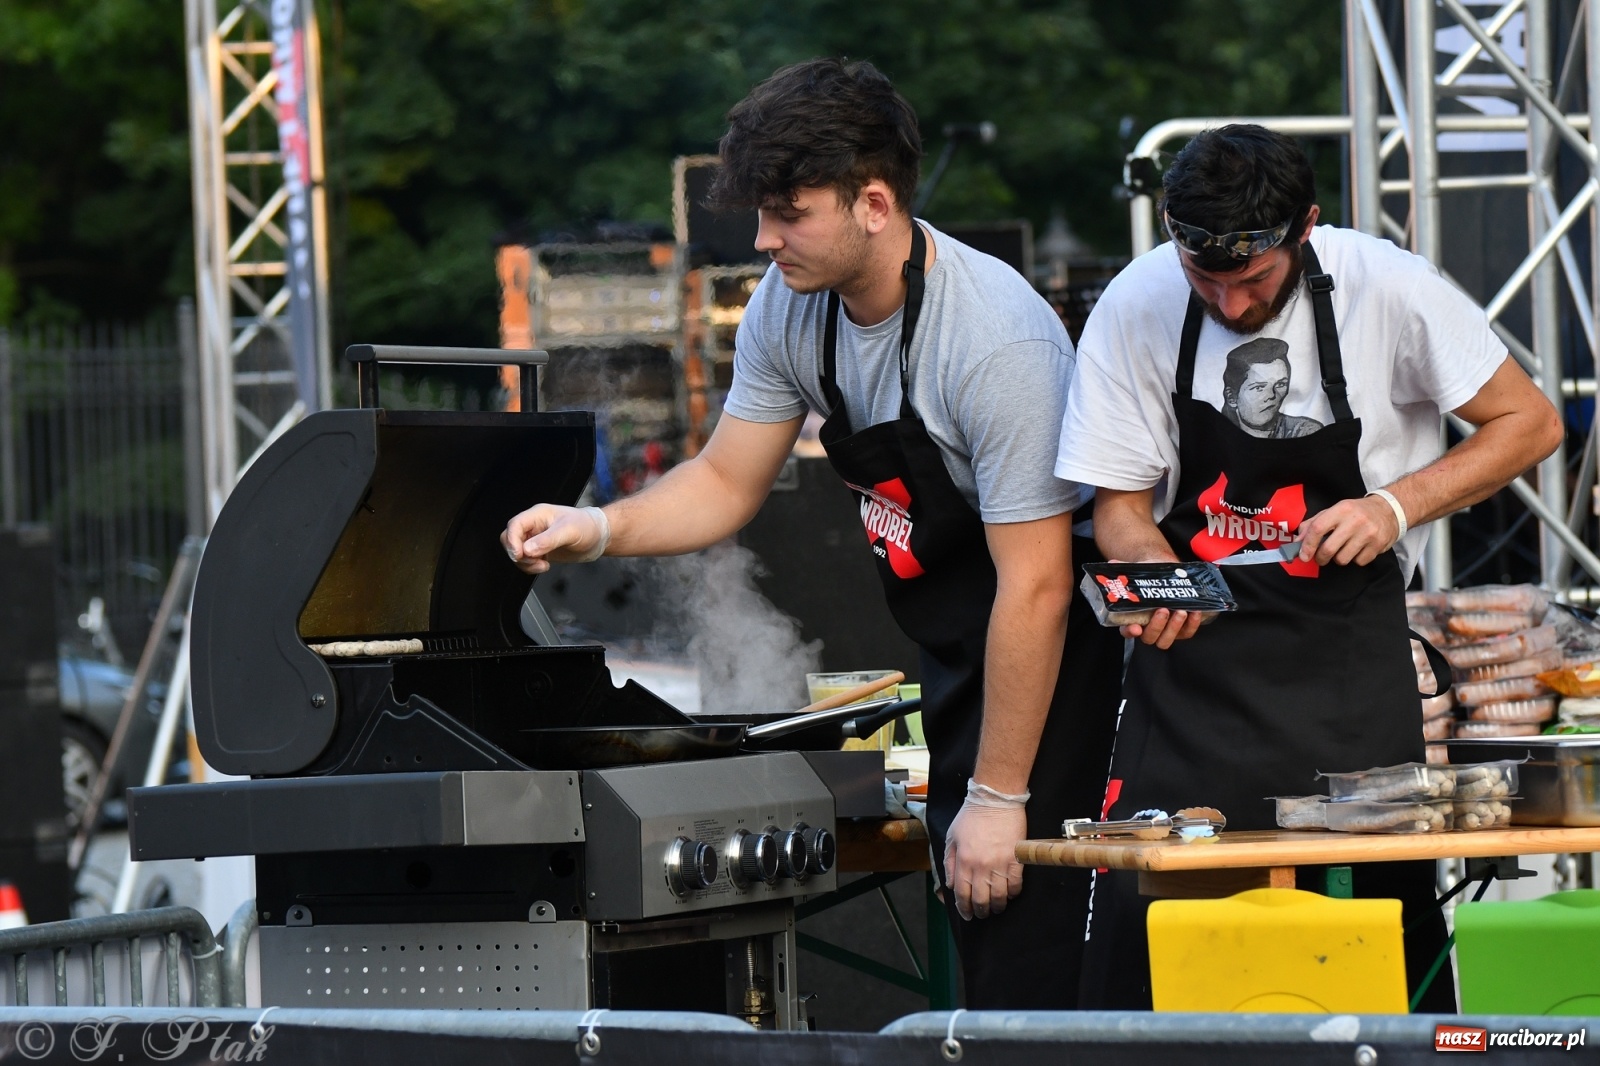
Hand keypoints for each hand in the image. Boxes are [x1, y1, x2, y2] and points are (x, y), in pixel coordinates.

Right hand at [501, 504, 605, 573]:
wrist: (598, 537)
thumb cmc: (586, 527)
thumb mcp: (569, 532)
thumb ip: (547, 540)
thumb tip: (527, 550)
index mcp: (537, 515)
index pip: (514, 526)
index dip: (512, 541)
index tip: (520, 555)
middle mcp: (533, 526)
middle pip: (510, 539)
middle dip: (518, 554)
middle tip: (535, 562)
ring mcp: (535, 539)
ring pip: (516, 552)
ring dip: (525, 563)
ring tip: (543, 565)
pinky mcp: (539, 550)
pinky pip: (526, 560)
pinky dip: (531, 566)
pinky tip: (545, 566)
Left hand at [944, 795, 1025, 920]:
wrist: (995, 799)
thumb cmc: (971, 817)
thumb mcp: (952, 837)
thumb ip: (950, 862)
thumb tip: (952, 885)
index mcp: (964, 861)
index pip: (963, 894)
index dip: (964, 908)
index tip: (967, 914)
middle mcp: (981, 866)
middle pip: (982, 899)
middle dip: (981, 911)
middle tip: (982, 914)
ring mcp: (1000, 864)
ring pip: (1000, 896)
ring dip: (998, 906)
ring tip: (997, 907)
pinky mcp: (1016, 859)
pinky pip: (1016, 884)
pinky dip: (1013, 893)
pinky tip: (1009, 894)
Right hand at [1106, 558, 1205, 647]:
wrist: (1169, 575)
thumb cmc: (1150, 577)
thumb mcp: (1137, 572)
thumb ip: (1125, 570)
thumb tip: (1113, 563)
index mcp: (1132, 618)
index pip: (1127, 631)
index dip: (1130, 631)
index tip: (1135, 628)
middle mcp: (1147, 628)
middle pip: (1149, 638)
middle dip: (1156, 626)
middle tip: (1162, 610)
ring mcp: (1165, 631)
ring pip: (1167, 640)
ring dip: (1174, 627)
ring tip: (1180, 611)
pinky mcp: (1182, 630)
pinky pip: (1186, 633)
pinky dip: (1191, 625)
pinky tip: (1194, 611)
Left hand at [1295, 495, 1398, 566]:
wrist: (1388, 510)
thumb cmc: (1356, 512)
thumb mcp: (1334, 511)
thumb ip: (1313, 523)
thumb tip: (1298, 540)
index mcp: (1341, 509)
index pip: (1318, 528)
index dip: (1307, 544)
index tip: (1303, 555)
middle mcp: (1355, 521)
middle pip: (1329, 549)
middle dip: (1320, 558)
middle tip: (1320, 558)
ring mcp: (1368, 534)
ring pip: (1342, 559)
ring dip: (1338, 558)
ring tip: (1343, 549)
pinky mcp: (1378, 545)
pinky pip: (1358, 562)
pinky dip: (1355, 559)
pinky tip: (1358, 549)